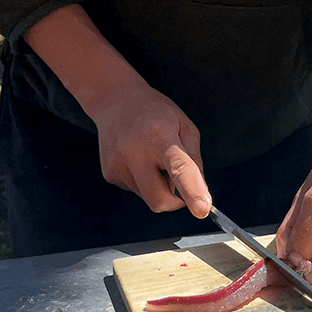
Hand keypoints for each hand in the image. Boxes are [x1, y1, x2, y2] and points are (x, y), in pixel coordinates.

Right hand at [91, 82, 211, 217]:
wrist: (116, 101)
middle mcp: (134, 152)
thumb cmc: (156, 114)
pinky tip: (140, 161)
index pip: (179, 169)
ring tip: (153, 160)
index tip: (202, 209)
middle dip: (175, 201)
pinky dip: (146, 183)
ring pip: (149, 198)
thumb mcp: (185, 126)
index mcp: (159, 136)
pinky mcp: (109, 174)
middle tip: (179, 182)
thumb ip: (194, 160)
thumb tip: (200, 193)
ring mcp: (117, 165)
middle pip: (160, 200)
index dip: (192, 191)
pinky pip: (137, 192)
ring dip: (159, 188)